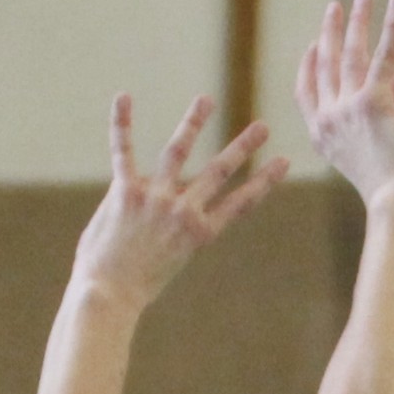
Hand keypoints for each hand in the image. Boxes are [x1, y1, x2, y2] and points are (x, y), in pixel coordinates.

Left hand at [73, 94, 284, 309]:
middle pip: (218, 172)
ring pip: (178, 152)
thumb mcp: (168, 255)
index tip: (283, 162)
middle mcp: (183, 212)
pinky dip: (122, 124)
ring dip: (194, 123)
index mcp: (200, 233)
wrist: (110, 296)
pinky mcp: (126, 192)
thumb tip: (161, 186)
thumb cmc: (137, 284)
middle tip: (263, 126)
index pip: (240, 202)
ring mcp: (155, 199)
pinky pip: (124, 151)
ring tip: (207, 100)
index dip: (264, 181)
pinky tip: (123, 97)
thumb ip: (169, 219)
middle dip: (243, 147)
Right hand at [297, 0, 393, 198]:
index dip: (308, 65)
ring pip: (351, 53)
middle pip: (326, 64)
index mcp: (322, 134)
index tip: (313, 44)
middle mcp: (329, 118)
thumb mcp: (378, 144)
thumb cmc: (392, 181)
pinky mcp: (374, 101)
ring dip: (356, 21)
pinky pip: (386, 55)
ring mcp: (348, 108)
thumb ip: (389, 108)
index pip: (306, 92)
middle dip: (330, 31)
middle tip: (335, 7)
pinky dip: (393, 26)